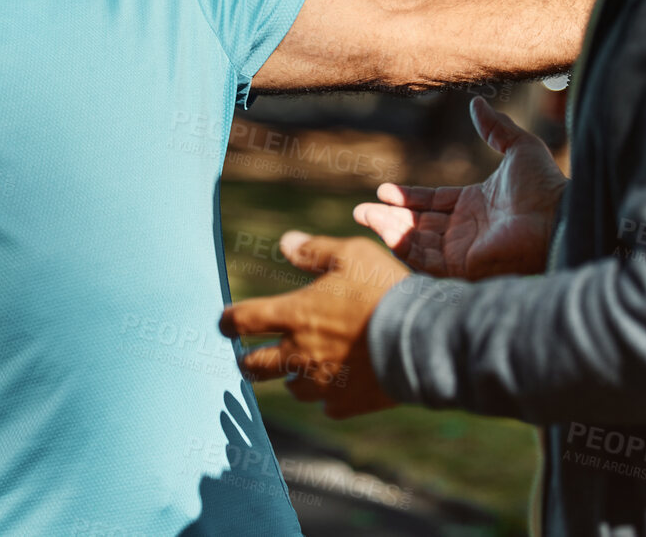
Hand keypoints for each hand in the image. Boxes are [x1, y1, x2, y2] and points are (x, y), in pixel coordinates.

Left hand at [220, 232, 408, 419]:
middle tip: (247, 358)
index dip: (227, 321)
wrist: (422, 338)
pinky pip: (325, 405)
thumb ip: (315, 250)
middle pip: (253, 366)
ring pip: (291, 389)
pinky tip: (338, 386)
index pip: (242, 321)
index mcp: (295, 315)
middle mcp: (300, 354)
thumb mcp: (352, 254)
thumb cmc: (384, 290)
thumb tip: (285, 241)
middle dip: (246, 361)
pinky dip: (327, 396)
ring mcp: (321, 383)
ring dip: (292, 378)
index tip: (224, 323)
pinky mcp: (345, 404)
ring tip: (300, 370)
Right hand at [354, 96, 566, 280]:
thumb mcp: (519, 147)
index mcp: (477, 205)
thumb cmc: (545, 186)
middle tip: (361, 211)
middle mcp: (468, 231)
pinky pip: (424, 260)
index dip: (408, 197)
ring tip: (364, 216)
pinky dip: (402, 247)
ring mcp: (463, 251)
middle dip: (389, 218)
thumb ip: (496, 128)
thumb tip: (477, 102)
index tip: (383, 190)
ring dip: (389, 230)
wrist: (558, 218)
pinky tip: (384, 230)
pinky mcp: (462, 267)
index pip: (434, 203)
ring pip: (416, 242)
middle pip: (419, 225)